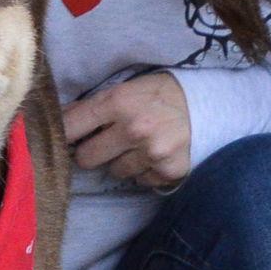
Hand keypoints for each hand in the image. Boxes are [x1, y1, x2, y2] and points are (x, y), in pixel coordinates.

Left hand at [62, 71, 190, 190]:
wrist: (209, 104)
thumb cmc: (161, 94)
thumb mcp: (127, 88)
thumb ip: (95, 105)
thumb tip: (61, 120)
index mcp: (119, 102)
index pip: (71, 127)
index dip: (65, 135)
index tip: (66, 138)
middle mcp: (134, 129)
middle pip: (86, 158)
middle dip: (93, 152)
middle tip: (108, 142)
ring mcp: (152, 153)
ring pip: (115, 172)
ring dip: (122, 162)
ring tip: (139, 146)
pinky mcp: (168, 171)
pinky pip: (140, 181)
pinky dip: (145, 171)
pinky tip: (156, 155)